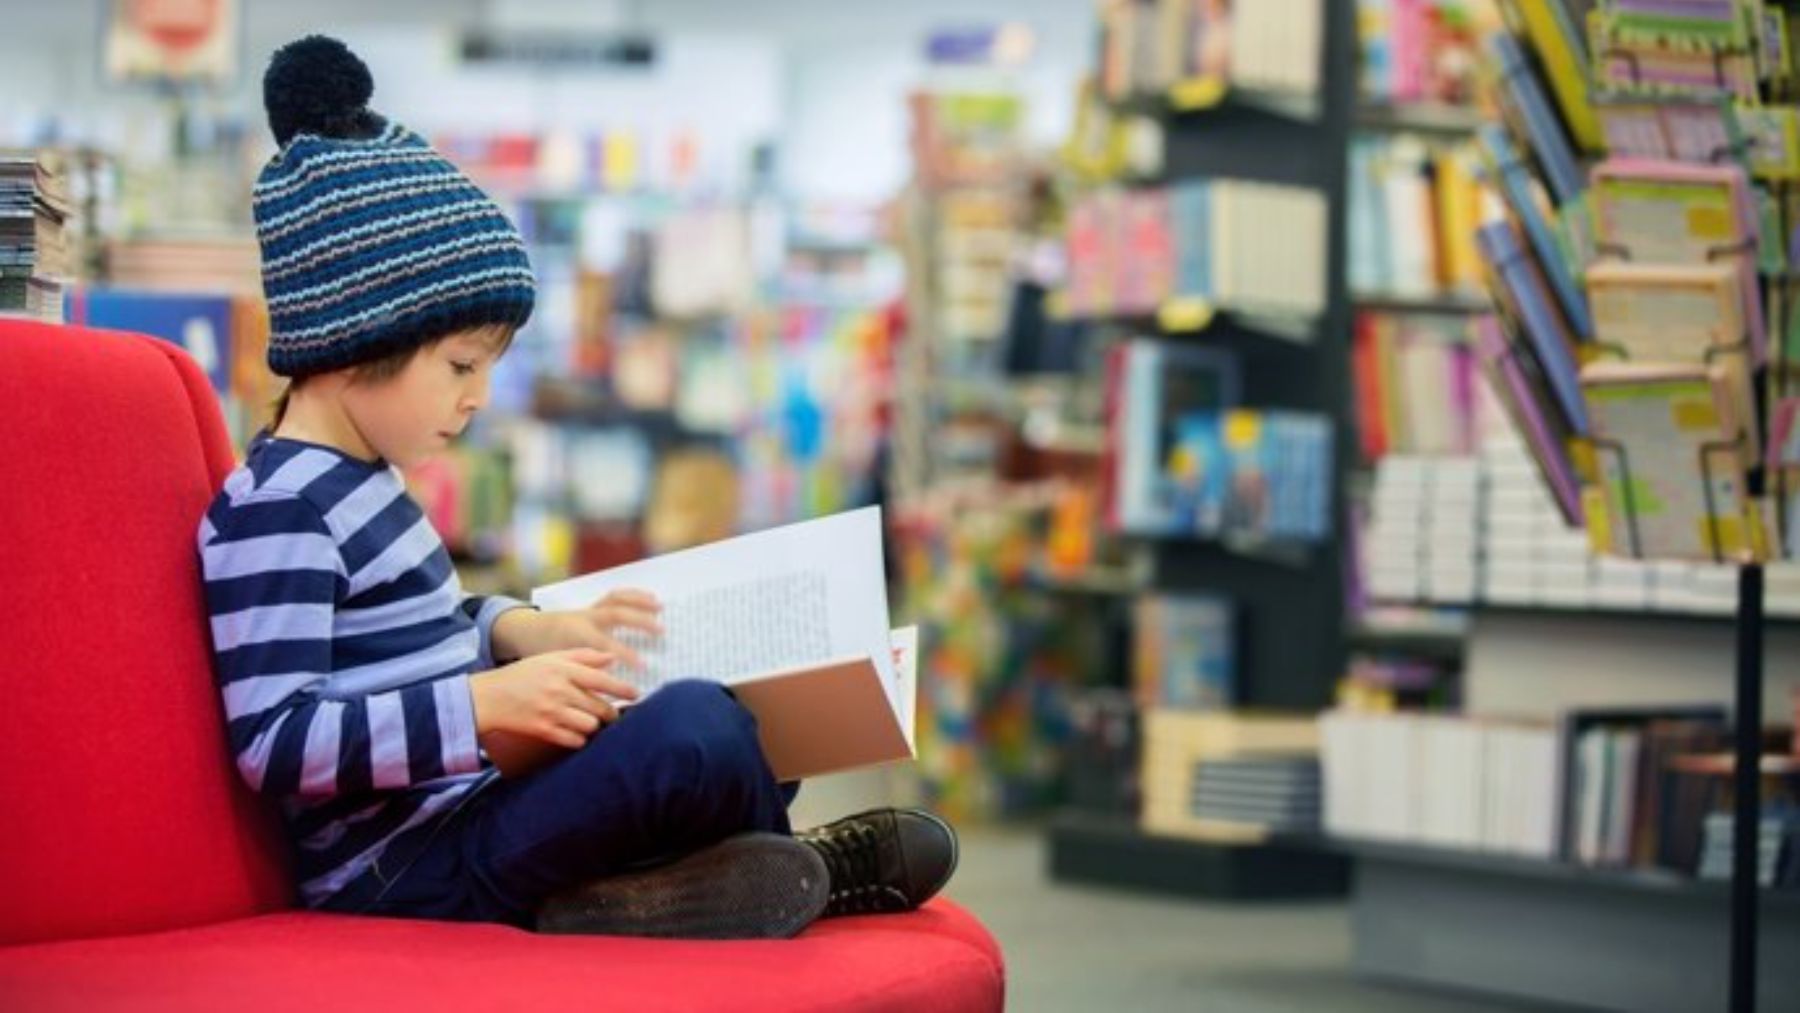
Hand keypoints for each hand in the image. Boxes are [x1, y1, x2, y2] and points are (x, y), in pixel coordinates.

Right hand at [469, 648, 639, 751]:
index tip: (636, 694)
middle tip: (613, 713)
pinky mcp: (543, 731)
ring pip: (590, 724)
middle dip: (610, 712)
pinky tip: (576, 733)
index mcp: (562, 670)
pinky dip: (579, 738)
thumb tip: (612, 658)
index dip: (622, 688)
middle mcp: (559, 691)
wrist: (488, 697)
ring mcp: (551, 712)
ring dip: (594, 725)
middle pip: (599, 706)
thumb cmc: (522, 675)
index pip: (601, 680)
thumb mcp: (550, 658)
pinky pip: (574, 740)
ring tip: (591, 721)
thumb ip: (582, 656)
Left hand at [501, 590, 663, 668]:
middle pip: (616, 614)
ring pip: (616, 600)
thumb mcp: (559, 671)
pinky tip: (650, 598)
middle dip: (640, 622)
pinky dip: (633, 595)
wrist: (527, 632)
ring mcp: (589, 610)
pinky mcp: (593, 606)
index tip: (644, 666)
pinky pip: (615, 596)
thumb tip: (604, 699)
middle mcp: (585, 619)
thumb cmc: (543, 657)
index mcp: (575, 636)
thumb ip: (581, 681)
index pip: (606, 645)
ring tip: (660, 607)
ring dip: (640, 602)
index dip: (626, 655)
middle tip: (661, 632)